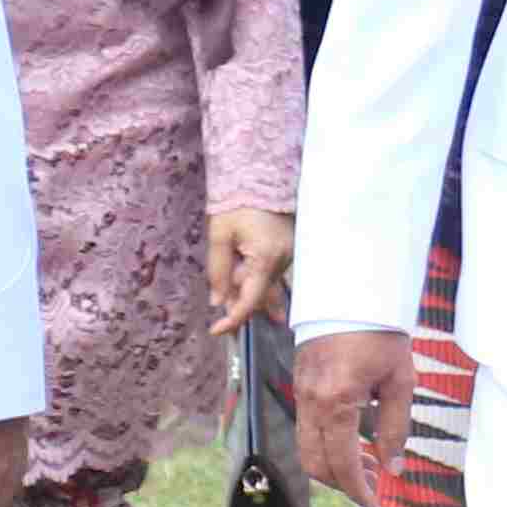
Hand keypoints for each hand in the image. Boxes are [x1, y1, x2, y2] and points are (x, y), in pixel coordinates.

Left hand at [203, 206, 294, 333]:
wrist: (259, 176)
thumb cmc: (236, 203)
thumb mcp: (219, 236)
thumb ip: (218, 271)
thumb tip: (218, 301)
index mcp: (266, 258)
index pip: (251, 299)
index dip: (233, 319)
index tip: (216, 330)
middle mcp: (284, 260)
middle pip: (259, 295)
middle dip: (237, 302)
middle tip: (218, 310)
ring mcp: (290, 256)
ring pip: (266, 286)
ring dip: (245, 289)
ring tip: (230, 290)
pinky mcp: (289, 251)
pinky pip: (271, 273)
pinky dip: (255, 278)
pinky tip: (242, 272)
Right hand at [293, 330, 414, 502]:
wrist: (352, 290)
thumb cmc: (380, 332)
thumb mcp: (400, 380)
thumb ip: (395, 428)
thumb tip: (393, 468)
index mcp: (337, 402)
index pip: (341, 463)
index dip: (357, 490)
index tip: (373, 503)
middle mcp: (311, 401)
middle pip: (315, 463)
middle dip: (341, 483)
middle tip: (369, 488)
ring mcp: (301, 392)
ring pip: (305, 447)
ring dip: (330, 466)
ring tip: (360, 468)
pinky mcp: (299, 384)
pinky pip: (305, 427)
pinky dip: (322, 444)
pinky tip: (347, 442)